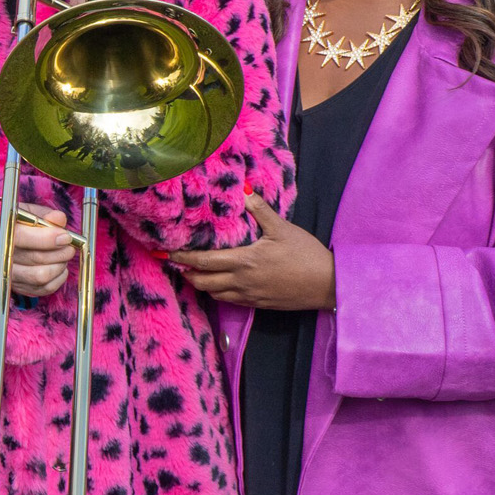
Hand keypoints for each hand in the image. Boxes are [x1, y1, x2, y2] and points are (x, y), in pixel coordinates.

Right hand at [0, 203, 77, 298]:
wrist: (17, 239)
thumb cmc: (27, 224)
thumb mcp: (35, 213)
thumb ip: (47, 215)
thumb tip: (58, 218)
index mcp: (2, 230)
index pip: (20, 236)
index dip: (46, 238)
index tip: (65, 237)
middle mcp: (1, 254)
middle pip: (33, 258)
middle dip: (59, 253)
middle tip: (70, 246)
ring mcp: (9, 273)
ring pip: (41, 276)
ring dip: (59, 265)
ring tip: (64, 255)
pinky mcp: (20, 288)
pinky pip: (45, 288)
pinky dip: (59, 277)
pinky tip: (60, 266)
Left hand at [170, 193, 335, 309]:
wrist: (327, 285)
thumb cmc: (305, 254)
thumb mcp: (283, 228)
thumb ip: (261, 210)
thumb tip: (245, 190)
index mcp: (243, 261)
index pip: (204, 261)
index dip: (183, 258)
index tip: (168, 253)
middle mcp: (241, 282)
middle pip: (203, 282)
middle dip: (187, 273)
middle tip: (178, 263)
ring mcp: (249, 296)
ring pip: (214, 295)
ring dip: (201, 285)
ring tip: (195, 273)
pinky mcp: (259, 304)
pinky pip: (230, 302)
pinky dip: (218, 294)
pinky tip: (220, 285)